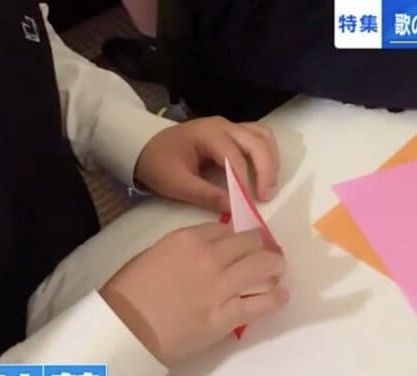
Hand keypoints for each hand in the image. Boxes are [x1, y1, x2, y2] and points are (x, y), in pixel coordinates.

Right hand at [99, 222, 288, 364]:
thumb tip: (206, 252)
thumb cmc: (128, 293)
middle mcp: (209, 257)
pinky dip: (275, 298)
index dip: (237, 236)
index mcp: (187, 239)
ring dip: (274, 267)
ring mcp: (220, 287)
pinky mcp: (226, 316)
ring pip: (262, 268)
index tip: (243, 243)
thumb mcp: (153, 255)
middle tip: (267, 254)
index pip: (225, 229)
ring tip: (278, 271)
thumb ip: (183, 250)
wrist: (124, 330)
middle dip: (261, 247)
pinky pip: (259, 304)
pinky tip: (281, 296)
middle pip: (249, 244)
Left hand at [134, 116, 279, 211]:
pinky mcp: (233, 133)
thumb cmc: (159, 164)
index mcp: (207, 134)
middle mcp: (223, 125)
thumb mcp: (176, 183)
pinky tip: (265, 174)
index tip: (247, 203)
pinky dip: (267, 154)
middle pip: (256, 141)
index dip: (243, 180)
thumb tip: (232, 208)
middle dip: (266, 169)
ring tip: (268, 186)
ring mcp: (230, 126)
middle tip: (265, 196)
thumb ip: (204, 195)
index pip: (234, 156)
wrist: (146, 147)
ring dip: (271, 160)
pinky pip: (259, 137)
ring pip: (263, 136)